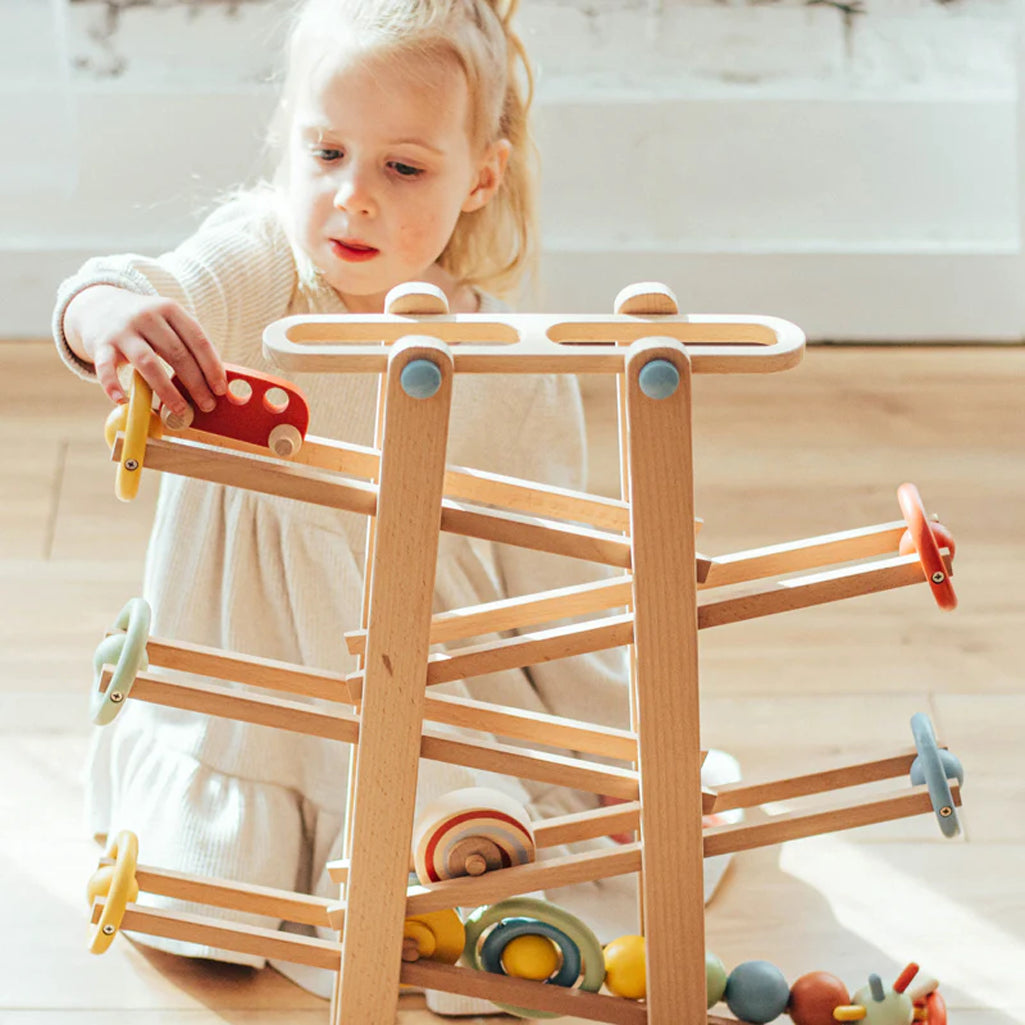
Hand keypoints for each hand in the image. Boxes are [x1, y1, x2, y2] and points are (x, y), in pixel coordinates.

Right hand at [63, 285, 226, 416]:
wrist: (97, 306)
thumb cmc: (145, 325)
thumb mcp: (167, 323)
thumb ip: (187, 345)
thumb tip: (214, 382)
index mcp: (170, 309)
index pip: (198, 339)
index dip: (212, 366)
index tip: (221, 389)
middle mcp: (147, 316)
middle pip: (177, 353)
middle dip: (196, 383)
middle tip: (208, 405)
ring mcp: (123, 330)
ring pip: (149, 363)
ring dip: (167, 390)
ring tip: (181, 410)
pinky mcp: (100, 344)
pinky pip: (106, 367)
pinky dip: (113, 385)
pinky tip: (124, 401)